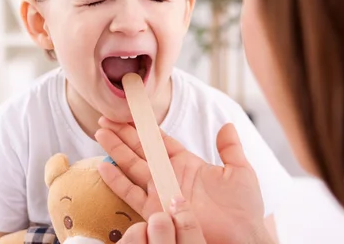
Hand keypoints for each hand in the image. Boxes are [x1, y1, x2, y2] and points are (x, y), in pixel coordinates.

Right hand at [95, 118, 271, 243]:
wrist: (240, 237)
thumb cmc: (244, 208)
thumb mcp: (240, 171)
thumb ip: (230, 149)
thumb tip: (227, 125)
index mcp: (187, 163)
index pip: (160, 140)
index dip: (144, 126)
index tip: (129, 112)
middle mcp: (170, 175)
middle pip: (141, 149)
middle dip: (123, 133)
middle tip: (105, 117)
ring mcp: (161, 192)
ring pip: (132, 166)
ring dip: (116, 150)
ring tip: (100, 132)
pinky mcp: (155, 210)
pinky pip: (132, 194)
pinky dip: (117, 181)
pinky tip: (104, 166)